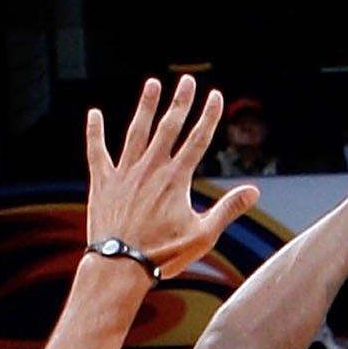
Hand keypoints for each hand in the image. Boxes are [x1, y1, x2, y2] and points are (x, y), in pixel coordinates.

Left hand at [84, 75, 265, 282]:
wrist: (120, 267)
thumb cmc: (162, 255)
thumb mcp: (202, 236)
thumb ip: (228, 210)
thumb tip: (254, 192)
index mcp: (176, 178)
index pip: (198, 139)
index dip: (208, 116)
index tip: (215, 96)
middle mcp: (151, 168)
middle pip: (169, 127)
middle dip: (180, 102)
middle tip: (187, 81)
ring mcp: (125, 173)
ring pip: (137, 131)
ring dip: (146, 106)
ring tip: (153, 85)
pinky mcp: (103, 182)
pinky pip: (97, 151)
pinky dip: (95, 132)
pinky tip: (94, 114)